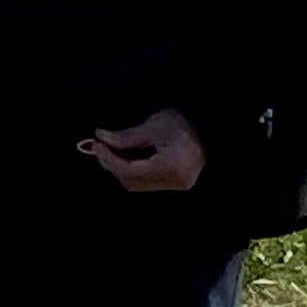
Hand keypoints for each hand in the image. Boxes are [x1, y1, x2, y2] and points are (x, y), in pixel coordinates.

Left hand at [83, 110, 205, 194]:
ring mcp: (177, 184)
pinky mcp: (175, 182)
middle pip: (132, 181)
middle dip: (112, 164)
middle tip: (100, 146)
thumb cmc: (185, 122)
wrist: (209, 126)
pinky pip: (146, 181)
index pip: (130, 171)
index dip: (109, 159)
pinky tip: (125, 155)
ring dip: (120, 167)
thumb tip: (101, 138)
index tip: (97, 144)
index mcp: (173, 167)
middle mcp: (176, 181)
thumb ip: (126, 136)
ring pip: (137, 183)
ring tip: (111, 149)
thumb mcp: (154, 125)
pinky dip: (131, 169)